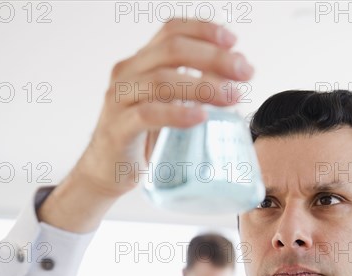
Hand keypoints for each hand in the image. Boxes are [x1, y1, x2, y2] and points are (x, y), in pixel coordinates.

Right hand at [39, 19, 254, 231]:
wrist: (107, 169)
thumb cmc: (143, 135)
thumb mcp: (169, 103)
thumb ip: (193, 86)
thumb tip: (236, 77)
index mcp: (141, 62)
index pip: (171, 31)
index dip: (203, 30)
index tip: (233, 42)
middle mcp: (127, 73)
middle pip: (172, 51)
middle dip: (214, 58)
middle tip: (245, 72)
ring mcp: (119, 100)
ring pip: (161, 81)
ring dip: (203, 87)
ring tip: (232, 97)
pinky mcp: (117, 128)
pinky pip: (147, 115)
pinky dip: (176, 114)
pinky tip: (199, 117)